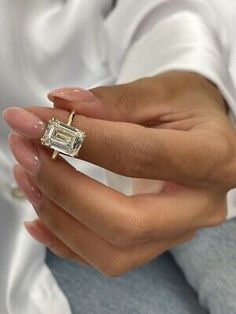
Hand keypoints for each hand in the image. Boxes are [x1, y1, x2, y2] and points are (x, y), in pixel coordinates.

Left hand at [3, 71, 235, 275]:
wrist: (203, 133)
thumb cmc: (188, 108)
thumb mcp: (162, 92)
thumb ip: (114, 102)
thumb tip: (63, 105)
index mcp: (211, 157)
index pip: (138, 156)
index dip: (79, 140)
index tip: (33, 122)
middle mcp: (200, 205)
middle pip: (126, 222)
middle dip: (65, 191)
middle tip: (27, 155)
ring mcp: (179, 229)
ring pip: (114, 252)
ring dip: (60, 219)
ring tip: (28, 179)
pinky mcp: (158, 239)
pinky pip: (109, 258)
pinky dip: (67, 242)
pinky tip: (40, 217)